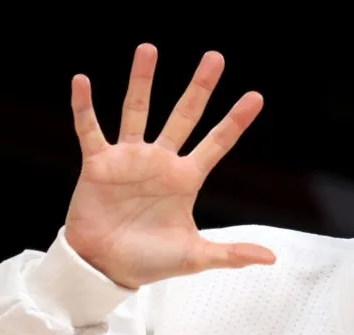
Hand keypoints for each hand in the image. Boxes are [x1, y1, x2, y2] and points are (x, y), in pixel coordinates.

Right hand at [64, 44, 275, 288]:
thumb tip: (272, 259)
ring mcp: (129, 159)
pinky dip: (84, 107)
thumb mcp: (195, 256)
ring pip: (137, 111)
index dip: (235, 121)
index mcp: (185, 180)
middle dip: (199, 88)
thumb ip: (232, 254)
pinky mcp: (98, 164)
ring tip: (149, 49)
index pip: (217, 143)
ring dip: (142, 81)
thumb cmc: (150, 261)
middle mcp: (160, 162)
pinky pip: (90, 130)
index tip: (256, 96)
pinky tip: (81, 81)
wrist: (105, 267)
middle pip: (184, 116)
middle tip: (216, 57)